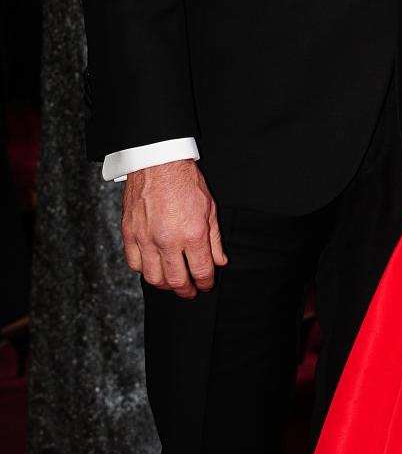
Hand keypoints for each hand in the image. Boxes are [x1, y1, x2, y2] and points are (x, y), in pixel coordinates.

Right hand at [121, 160, 226, 297]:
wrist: (157, 162)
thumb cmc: (185, 180)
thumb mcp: (209, 206)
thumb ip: (214, 238)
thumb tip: (220, 261)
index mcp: (192, 233)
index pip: (201, 271)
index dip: (206, 283)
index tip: (206, 285)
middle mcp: (168, 240)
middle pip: (177, 281)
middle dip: (186, 291)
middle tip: (190, 291)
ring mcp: (146, 239)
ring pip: (154, 278)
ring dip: (165, 285)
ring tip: (172, 282)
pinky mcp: (130, 234)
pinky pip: (134, 264)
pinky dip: (144, 270)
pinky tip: (153, 267)